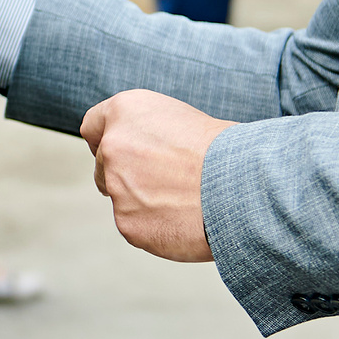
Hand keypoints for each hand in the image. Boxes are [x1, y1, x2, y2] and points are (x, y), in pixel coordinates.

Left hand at [80, 89, 229, 261]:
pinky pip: (137, 227)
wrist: (244, 184)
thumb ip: (145, 135)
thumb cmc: (225, 150)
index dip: (104, 141)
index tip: (115, 152)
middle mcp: (113, 146)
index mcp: (125, 110)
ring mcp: (117, 187)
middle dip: (125, 176)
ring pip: (123, 200)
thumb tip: (134, 157)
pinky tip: (185, 220)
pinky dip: (156, 228)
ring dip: (144, 203)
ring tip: (187, 201)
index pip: (93, 126)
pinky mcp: (126, 223)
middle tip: (165, 182)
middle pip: (103, 167)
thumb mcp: (180, 121)